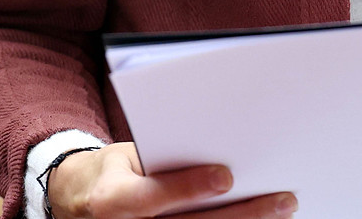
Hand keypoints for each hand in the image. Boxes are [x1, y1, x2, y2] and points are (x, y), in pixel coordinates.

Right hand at [48, 143, 295, 217]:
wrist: (79, 203)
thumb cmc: (114, 172)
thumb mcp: (126, 157)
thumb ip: (163, 160)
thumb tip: (220, 149)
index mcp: (111, 199)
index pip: (152, 197)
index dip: (188, 188)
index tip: (226, 177)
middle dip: (240, 214)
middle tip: (281, 199)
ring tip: (280, 211)